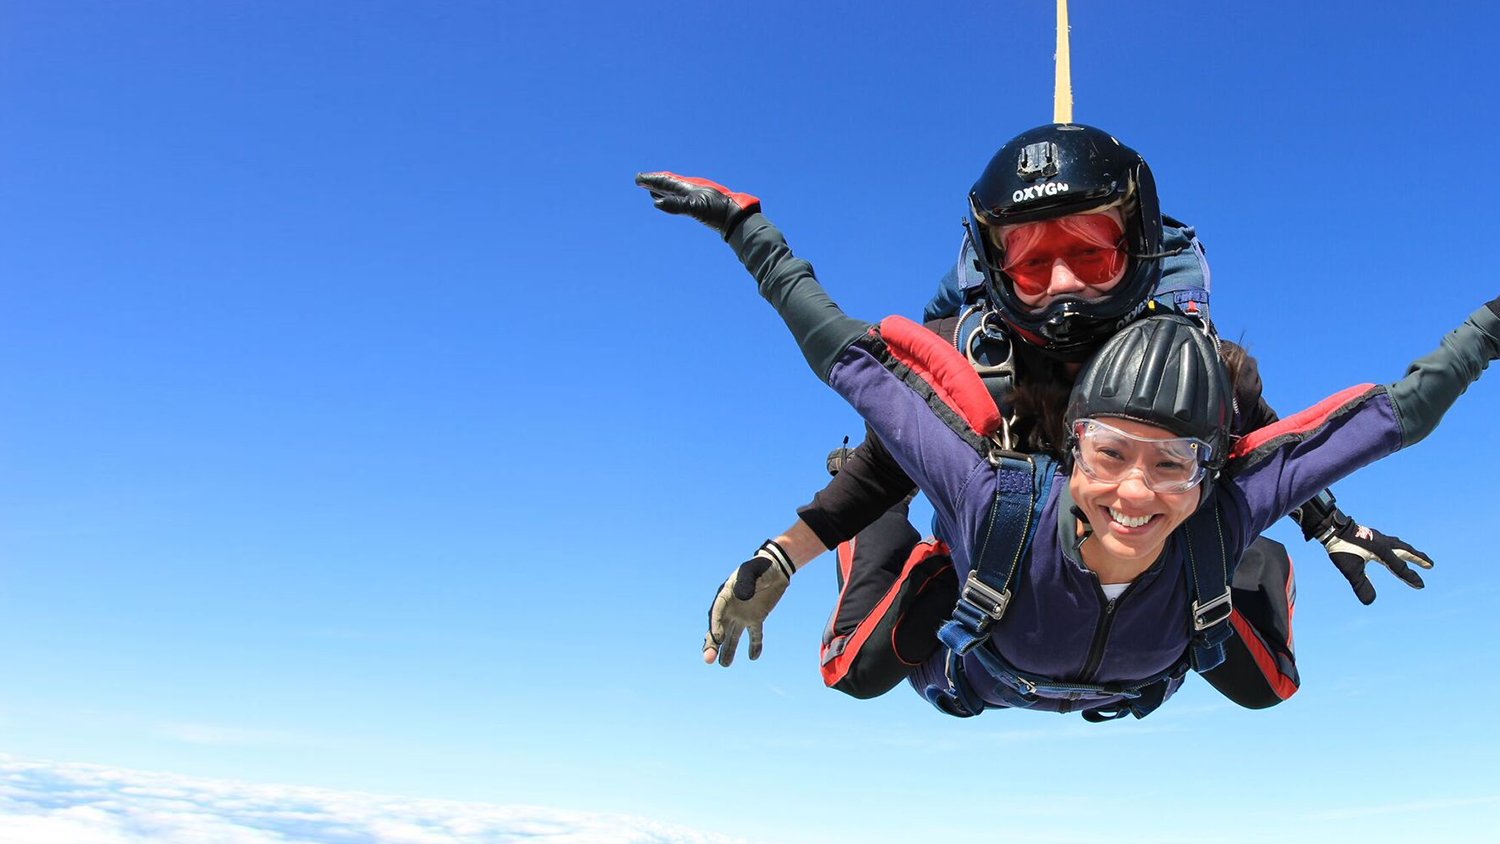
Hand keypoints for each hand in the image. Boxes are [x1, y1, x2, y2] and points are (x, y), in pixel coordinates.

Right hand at [635, 171, 760, 239]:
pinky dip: (671, 198)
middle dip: (654, 182)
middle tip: (641, 181)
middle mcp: (689, 189)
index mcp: (687, 187)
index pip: (665, 181)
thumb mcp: (696, 208)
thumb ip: (676, 205)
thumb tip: (656, 203)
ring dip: (662, 189)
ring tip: (651, 189)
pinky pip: (680, 198)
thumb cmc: (717, 210)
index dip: (651, 180)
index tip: (638, 178)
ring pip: (674, 190)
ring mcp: (695, 196)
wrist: (735, 216)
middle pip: (668, 183)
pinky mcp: (699, 205)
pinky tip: (670, 200)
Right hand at [703, 540, 793, 665]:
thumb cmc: (761, 567)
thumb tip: (741, 597)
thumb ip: (746, 582)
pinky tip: (754, 657)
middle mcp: (731, 608)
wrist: (776, 568)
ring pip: (733, 636)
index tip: (717, 638)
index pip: (717, 613)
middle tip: (708, 660)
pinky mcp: (756, 619)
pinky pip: (754, 635)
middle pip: (719, 629)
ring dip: (728, 650)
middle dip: (713, 645)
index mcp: (726, 595)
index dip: (715, 626)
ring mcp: (743, 615)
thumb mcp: (753, 571)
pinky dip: (754, 646)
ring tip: (725, 665)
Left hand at [1320, 520, 1432, 604]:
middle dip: (1418, 559)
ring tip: (1415, 555)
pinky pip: (1388, 541)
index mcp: (1382, 551)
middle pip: (1405, 552)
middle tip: (1430, 565)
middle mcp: (1383, 542)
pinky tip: (1391, 547)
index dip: (1410, 578)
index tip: (1421, 586)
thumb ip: (1361, 584)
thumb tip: (1370, 602)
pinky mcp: (1370, 535)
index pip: (1399, 568)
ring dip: (1408, 551)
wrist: (1331, 527)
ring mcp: (1377, 537)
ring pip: (1398, 544)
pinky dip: (1396, 546)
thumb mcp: (1350, 569)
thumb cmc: (1340, 547)